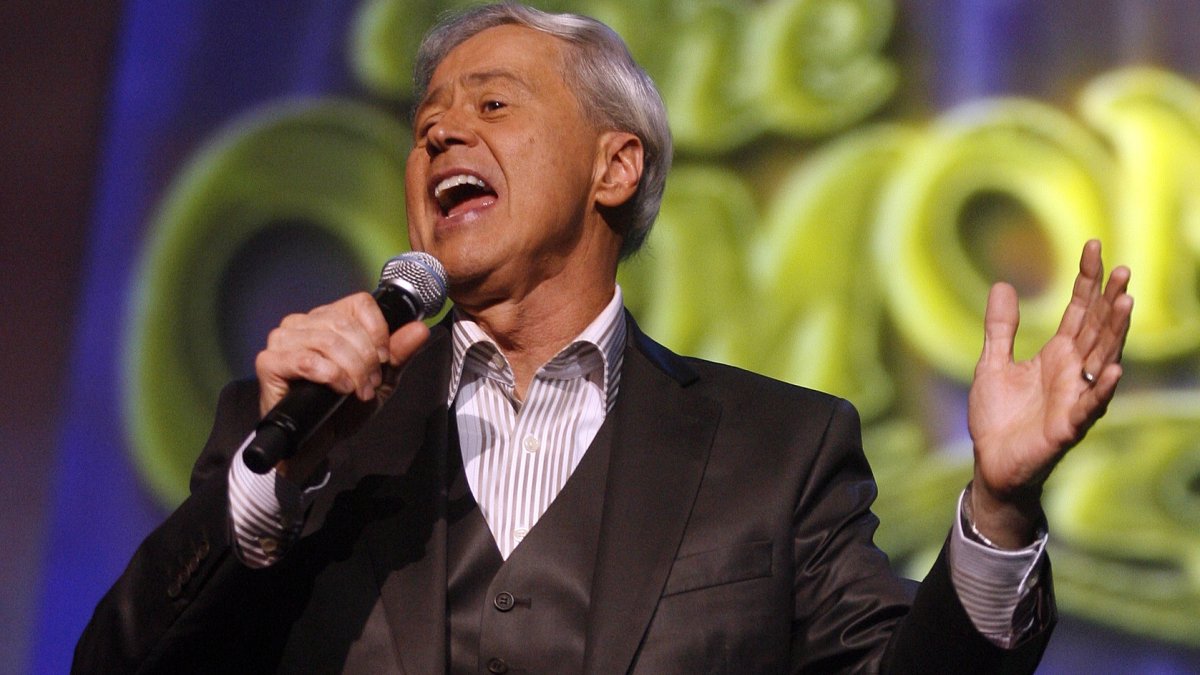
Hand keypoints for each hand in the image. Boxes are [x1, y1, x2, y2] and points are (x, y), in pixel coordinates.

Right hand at [253, 292, 429, 478]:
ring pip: (327, 340)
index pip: (360, 303)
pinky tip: (339, 389)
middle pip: (345, 323)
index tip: (383, 359)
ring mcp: (282, 340)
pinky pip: (305, 359)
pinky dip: (330, 375)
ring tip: (356, 390)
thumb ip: (399, 354)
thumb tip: (420, 329)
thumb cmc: (343, 409)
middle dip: (366, 358)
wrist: (318, 443)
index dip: (378, 331)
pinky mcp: (269, 362)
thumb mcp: (381, 380)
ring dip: (351, 369)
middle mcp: (303, 323)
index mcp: (329, 318)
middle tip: (370, 384)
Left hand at [966, 239, 1131, 547]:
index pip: (1079, 312)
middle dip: (1110, 301)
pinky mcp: (1067, 426)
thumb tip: (1002, 284)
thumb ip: (1000, 328)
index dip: (1087, 281)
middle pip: (1097, 330)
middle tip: (1123, 269)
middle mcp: (1073, 373)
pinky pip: (1089, 406)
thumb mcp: (992, 364)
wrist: (992, 463)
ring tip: (1126, 303)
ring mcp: (1074, 398)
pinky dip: (1101, 388)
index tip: (1094, 247)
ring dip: (1114, 334)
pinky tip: (1114, 369)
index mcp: (1057, 356)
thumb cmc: (997, 418)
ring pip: (1101, 360)